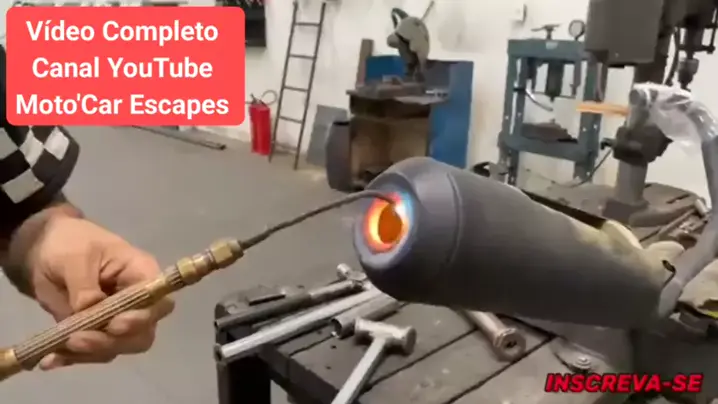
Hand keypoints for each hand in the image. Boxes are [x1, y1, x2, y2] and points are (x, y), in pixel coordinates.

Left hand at [18, 212, 173, 369]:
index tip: (114, 325)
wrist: (45, 249)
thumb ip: (84, 285)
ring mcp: (118, 319)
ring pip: (118, 347)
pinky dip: (73, 358)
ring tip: (58, 349)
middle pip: (143, 333)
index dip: (144, 318)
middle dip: (113, 342)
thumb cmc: (70, 243)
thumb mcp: (75, 257)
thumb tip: (88, 311)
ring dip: (90, 353)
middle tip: (77, 340)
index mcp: (142, 274)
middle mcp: (137, 301)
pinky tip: (50, 359)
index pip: (159, 302)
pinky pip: (93, 352)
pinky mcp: (97, 331)